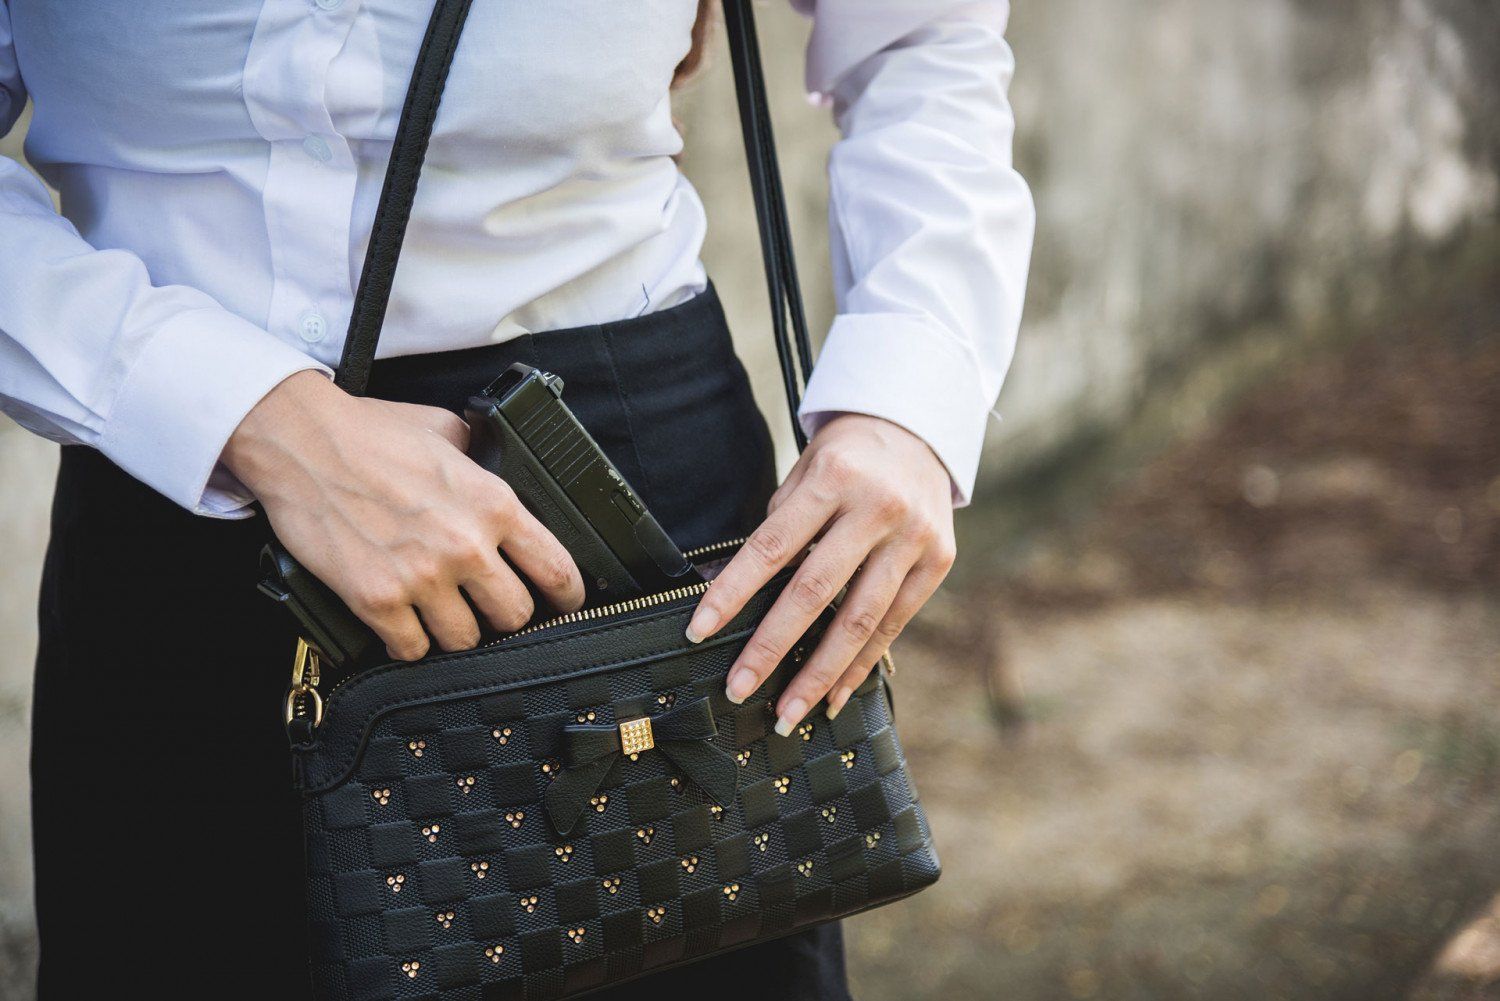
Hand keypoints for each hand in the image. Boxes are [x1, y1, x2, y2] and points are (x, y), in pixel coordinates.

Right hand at [223, 371, 585, 660]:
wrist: (301, 443)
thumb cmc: (369, 433)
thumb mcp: (448, 431)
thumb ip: (481, 459)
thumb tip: (495, 467)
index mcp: (493, 504)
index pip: (556, 570)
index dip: (567, 596)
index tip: (563, 604)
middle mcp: (465, 545)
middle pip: (515, 616)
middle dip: (504, 615)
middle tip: (487, 607)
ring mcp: (421, 577)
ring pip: (466, 640)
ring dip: (456, 632)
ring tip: (441, 614)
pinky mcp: (377, 600)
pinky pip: (412, 650)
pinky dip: (409, 644)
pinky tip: (404, 627)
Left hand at [684, 413, 955, 734]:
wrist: (919, 426)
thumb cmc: (849, 453)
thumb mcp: (807, 469)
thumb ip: (782, 524)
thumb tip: (738, 590)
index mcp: (834, 478)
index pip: (772, 546)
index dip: (732, 592)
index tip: (700, 630)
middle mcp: (877, 508)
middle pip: (814, 591)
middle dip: (772, 647)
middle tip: (738, 688)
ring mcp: (913, 538)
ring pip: (859, 620)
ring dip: (819, 674)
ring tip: (787, 712)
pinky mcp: (938, 561)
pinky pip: (893, 623)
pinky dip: (861, 663)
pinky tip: (835, 694)